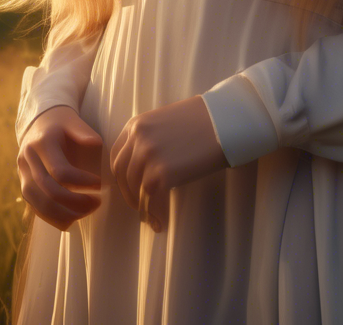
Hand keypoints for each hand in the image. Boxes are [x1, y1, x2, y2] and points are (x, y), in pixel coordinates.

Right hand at [17, 105, 103, 231]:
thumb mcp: (73, 121)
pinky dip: (51, 218)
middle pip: (48, 190)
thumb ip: (83, 132)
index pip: (60, 171)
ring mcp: (22, 173)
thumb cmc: (62, 124)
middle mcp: (28, 159)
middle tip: (96, 203)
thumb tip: (95, 143)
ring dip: (62, 215)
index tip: (99, 184)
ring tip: (85, 213)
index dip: (81, 181)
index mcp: (43, 143)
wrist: (39, 122)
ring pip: (38, 203)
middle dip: (74, 203)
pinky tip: (70, 219)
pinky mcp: (23, 184)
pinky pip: (34, 207)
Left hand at [109, 95, 228, 233]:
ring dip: (141, 206)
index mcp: (136, 124)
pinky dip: (152, 213)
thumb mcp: (165, 121)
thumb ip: (150, 138)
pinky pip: (149, 199)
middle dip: (128, 193)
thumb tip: (145, 164)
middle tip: (139, 205)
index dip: (122, 175)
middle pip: (121, 173)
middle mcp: (137, 138)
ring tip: (151, 216)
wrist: (225, 121)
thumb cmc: (203, 120)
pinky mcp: (162, 173)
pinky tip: (159, 223)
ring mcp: (148, 156)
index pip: (117, 155)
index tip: (130, 186)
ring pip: (135, 188)